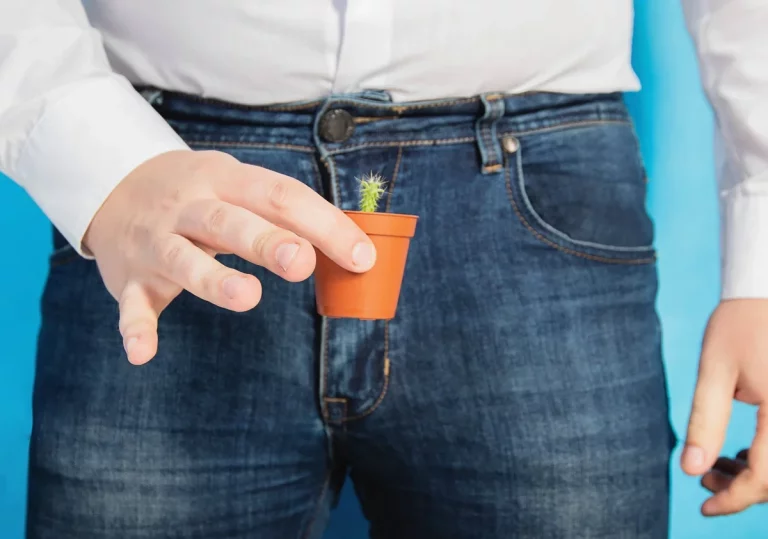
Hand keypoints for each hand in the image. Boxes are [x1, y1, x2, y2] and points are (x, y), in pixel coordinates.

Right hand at [84, 150, 375, 364]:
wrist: (115, 186)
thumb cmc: (199, 194)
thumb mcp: (236, 185)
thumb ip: (285, 215)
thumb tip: (351, 250)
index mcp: (224, 180)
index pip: (280, 195)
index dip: (322, 224)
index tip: (361, 256)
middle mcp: (188, 207)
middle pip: (227, 221)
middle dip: (265, 240)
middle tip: (301, 262)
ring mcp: (156, 241)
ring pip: (182, 258)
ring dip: (213, 279)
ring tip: (247, 297)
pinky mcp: (131, 277)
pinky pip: (130, 304)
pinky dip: (133, 328)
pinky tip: (142, 353)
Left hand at [681, 299, 767, 514]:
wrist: (767, 288)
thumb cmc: (740, 324)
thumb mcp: (715, 372)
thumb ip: (705, 421)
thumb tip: (690, 470)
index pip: (766, 477)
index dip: (735, 500)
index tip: (705, 508)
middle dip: (743, 489)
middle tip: (703, 481)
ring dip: (756, 474)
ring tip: (715, 467)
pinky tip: (739, 454)